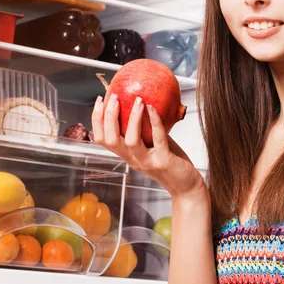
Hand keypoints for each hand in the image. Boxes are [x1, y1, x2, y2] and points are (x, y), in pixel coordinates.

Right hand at [91, 94, 206, 197]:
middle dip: (108, 117)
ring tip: (137, 100)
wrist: (186, 186)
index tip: (100, 101)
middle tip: (113, 97)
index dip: (97, 120)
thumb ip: (145, 129)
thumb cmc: (171, 162)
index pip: (103, 139)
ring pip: (130, 142)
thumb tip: (143, 100)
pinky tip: (154, 109)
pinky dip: (155, 122)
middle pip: (111, 140)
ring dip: (133, 118)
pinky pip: (158, 139)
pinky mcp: (163, 162)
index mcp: (127, 155)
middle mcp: (133, 160)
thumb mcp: (152, 144)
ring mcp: (147, 162)